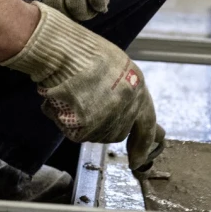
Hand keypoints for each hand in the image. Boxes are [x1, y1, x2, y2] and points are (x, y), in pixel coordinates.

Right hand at [3, 3, 163, 169]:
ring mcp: (108, 117)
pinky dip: (71, 125)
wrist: (63, 52)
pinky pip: (80, 134)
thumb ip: (124, 89)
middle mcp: (127, 106)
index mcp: (138, 88)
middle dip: (107, 126)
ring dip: (88, 125)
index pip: (147, 124)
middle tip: (89, 112)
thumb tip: (122, 106)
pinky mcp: (88, 126)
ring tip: (76, 101)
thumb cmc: (85, 51)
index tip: (138, 160)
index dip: (143, 144)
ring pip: (99, 135)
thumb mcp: (116, 65)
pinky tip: (65, 107)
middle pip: (119, 132)